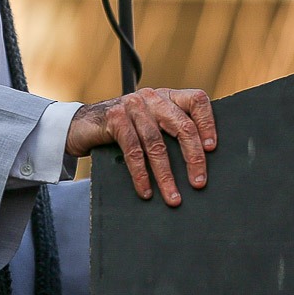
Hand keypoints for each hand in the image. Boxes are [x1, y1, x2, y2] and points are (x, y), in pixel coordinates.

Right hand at [65, 87, 215, 205]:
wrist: (81, 126)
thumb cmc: (124, 130)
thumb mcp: (150, 124)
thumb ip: (170, 131)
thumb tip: (201, 163)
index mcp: (167, 97)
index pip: (197, 100)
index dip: (208, 123)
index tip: (212, 149)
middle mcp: (152, 97)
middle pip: (182, 125)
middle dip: (193, 157)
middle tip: (199, 182)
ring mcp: (132, 105)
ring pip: (156, 143)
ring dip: (166, 175)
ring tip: (173, 198)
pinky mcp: (115, 118)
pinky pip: (133, 150)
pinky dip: (141, 174)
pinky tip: (146, 191)